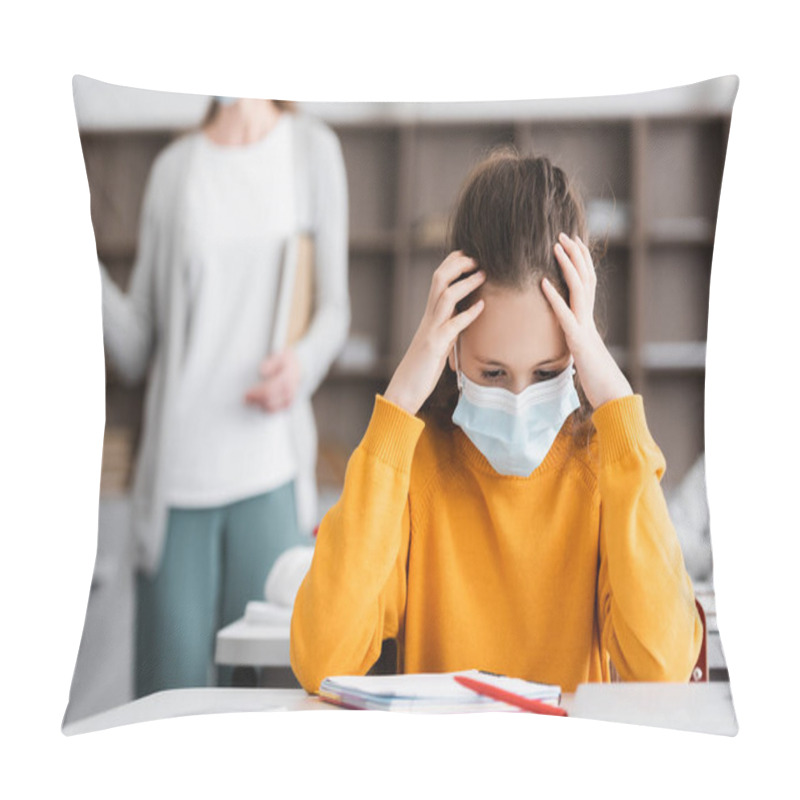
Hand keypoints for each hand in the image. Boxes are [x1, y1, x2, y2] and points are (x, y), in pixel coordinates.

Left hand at [244, 349, 301, 412]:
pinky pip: (276, 409)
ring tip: (251, 400)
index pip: (269, 390)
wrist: (297, 366)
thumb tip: (262, 371)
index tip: (246, 394)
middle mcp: (289, 391)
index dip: (256, 393)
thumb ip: (270, 364)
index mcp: (286, 379)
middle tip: (246, 398)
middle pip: (269, 400)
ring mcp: (289, 398)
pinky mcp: (288, 403)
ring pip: (272, 407)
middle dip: (256, 400)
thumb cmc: (285, 362)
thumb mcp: (278, 358)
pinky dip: (266, 408)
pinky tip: (259, 404)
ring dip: (260, 404)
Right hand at [384, 251, 485, 414]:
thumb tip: (467, 316)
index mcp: (430, 314)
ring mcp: (430, 330)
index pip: (439, 279)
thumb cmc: (423, 367)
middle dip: (458, 264)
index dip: (454, 263)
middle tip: (479, 257)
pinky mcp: (434, 346)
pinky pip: (452, 326)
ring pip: (444, 296)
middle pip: (439, 279)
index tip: (472, 255)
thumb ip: (450, 326)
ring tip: (483, 275)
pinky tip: (482, 307)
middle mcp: (429, 317)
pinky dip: (468, 314)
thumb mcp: (440, 341)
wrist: (404, 389)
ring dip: (465, 283)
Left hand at [541, 232, 631, 409]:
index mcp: (588, 318)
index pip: (585, 282)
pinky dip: (554, 298)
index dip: (579, 261)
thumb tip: (567, 332)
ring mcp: (585, 327)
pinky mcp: (578, 341)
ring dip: (567, 265)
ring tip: (555, 246)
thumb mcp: (581, 351)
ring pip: (579, 289)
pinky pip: (565, 315)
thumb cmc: (596, 375)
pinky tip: (542, 283)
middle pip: (584, 278)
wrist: (611, 394)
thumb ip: (574, 337)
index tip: (569, 242)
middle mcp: (588, 317)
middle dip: (574, 254)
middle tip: (562, 233)